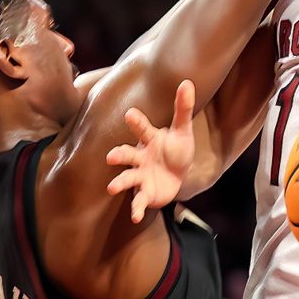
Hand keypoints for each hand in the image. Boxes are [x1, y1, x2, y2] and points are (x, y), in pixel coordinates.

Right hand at [105, 80, 195, 222]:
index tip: (130, 113)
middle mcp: (140, 157)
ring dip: (119, 182)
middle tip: (110, 156)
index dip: (137, 121)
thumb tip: (187, 82)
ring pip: (127, 178)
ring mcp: (140, 176)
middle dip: (119, 155)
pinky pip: (139, 201)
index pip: (143, 128)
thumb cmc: (176, 148)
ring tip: (112, 187)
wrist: (177, 174)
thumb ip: (183, 108)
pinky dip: (137, 208)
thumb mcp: (183, 130)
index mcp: (150, 139)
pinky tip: (136, 217)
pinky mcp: (145, 193)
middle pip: (127, 154)